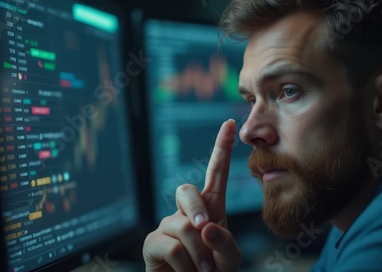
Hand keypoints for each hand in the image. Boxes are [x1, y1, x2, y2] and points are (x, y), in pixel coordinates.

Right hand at [143, 119, 241, 271]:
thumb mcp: (228, 259)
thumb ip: (225, 243)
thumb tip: (204, 227)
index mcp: (211, 209)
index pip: (216, 174)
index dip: (221, 149)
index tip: (229, 124)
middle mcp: (187, 212)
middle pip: (187, 190)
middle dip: (197, 209)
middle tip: (205, 231)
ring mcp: (168, 225)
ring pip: (184, 226)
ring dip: (199, 254)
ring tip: (202, 270)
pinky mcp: (152, 242)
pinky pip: (171, 246)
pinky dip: (185, 265)